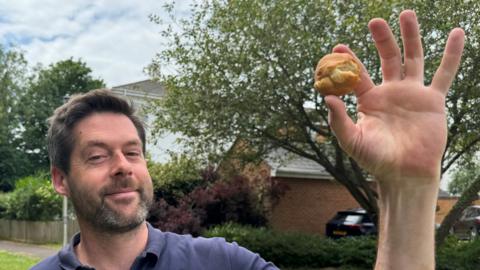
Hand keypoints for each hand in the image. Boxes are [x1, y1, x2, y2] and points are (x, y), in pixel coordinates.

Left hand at [325, 10, 464, 182]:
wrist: (405, 174)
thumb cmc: (376, 160)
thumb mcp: (353, 141)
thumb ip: (339, 121)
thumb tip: (328, 97)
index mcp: (369, 100)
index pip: (357, 75)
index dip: (348, 61)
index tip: (337, 47)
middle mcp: (390, 92)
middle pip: (387, 58)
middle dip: (382, 39)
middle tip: (375, 21)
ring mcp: (412, 94)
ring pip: (413, 58)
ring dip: (410, 36)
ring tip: (406, 13)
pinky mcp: (434, 100)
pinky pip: (444, 73)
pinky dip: (452, 54)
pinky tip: (457, 33)